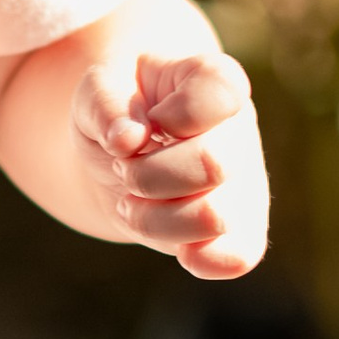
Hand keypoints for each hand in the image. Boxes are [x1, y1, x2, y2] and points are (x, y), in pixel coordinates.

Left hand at [70, 49, 268, 278]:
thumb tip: (129, 140)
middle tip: (122, 167)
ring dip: (153, 217)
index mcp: (214, 80)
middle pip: (212, 164)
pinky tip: (175, 247)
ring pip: (214, 217)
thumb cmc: (116, 110)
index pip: (219, 91)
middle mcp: (238, 132)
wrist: (120, 155)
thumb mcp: (95, 89)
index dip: (175, 115)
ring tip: (132, 201)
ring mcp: (243, 183)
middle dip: (146, 174)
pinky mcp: (238, 230)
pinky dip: (200, 258)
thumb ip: (105, 103)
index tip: (150, 118)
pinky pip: (237, 257)